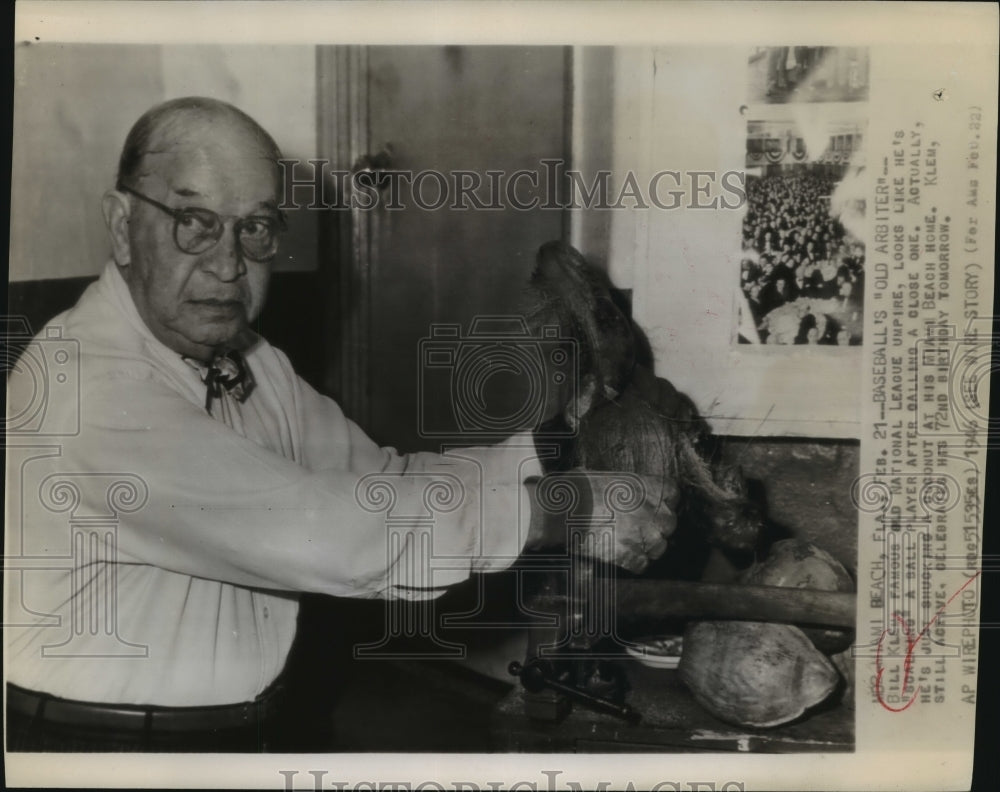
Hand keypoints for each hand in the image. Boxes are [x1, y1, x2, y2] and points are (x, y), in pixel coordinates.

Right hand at [525, 469, 678, 573]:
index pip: (673, 495)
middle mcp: (655, 512)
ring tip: (628, 544)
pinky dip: (633, 562)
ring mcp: (645, 536)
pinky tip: (620, 556)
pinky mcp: (632, 557)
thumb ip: (624, 487)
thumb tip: (620, 491)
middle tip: (637, 527)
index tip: (651, 506)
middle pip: (669, 524)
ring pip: (659, 547)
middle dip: (656, 526)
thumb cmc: (580, 487)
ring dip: (647, 547)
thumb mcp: (607, 477)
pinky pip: (642, 564)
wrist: (564, 509)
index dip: (661, 502)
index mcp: (650, 487)